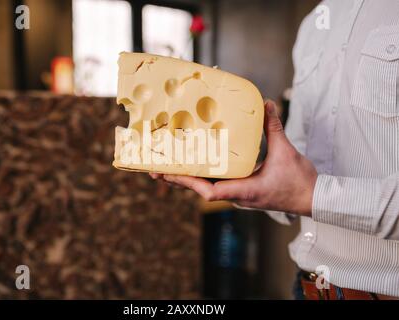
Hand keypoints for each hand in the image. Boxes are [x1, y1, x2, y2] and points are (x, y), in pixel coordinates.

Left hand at [150, 100, 317, 216]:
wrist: (312, 199)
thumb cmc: (299, 182)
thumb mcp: (286, 152)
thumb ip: (274, 128)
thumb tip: (266, 104)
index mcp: (245, 191)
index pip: (210, 192)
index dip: (188, 182)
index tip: (170, 173)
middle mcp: (237, 195)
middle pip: (200, 190)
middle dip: (177, 179)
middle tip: (155, 169)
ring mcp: (238, 194)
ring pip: (205, 188)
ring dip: (186, 178)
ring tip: (166, 166)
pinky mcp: (242, 191)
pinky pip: (216, 183)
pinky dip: (201, 175)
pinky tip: (193, 165)